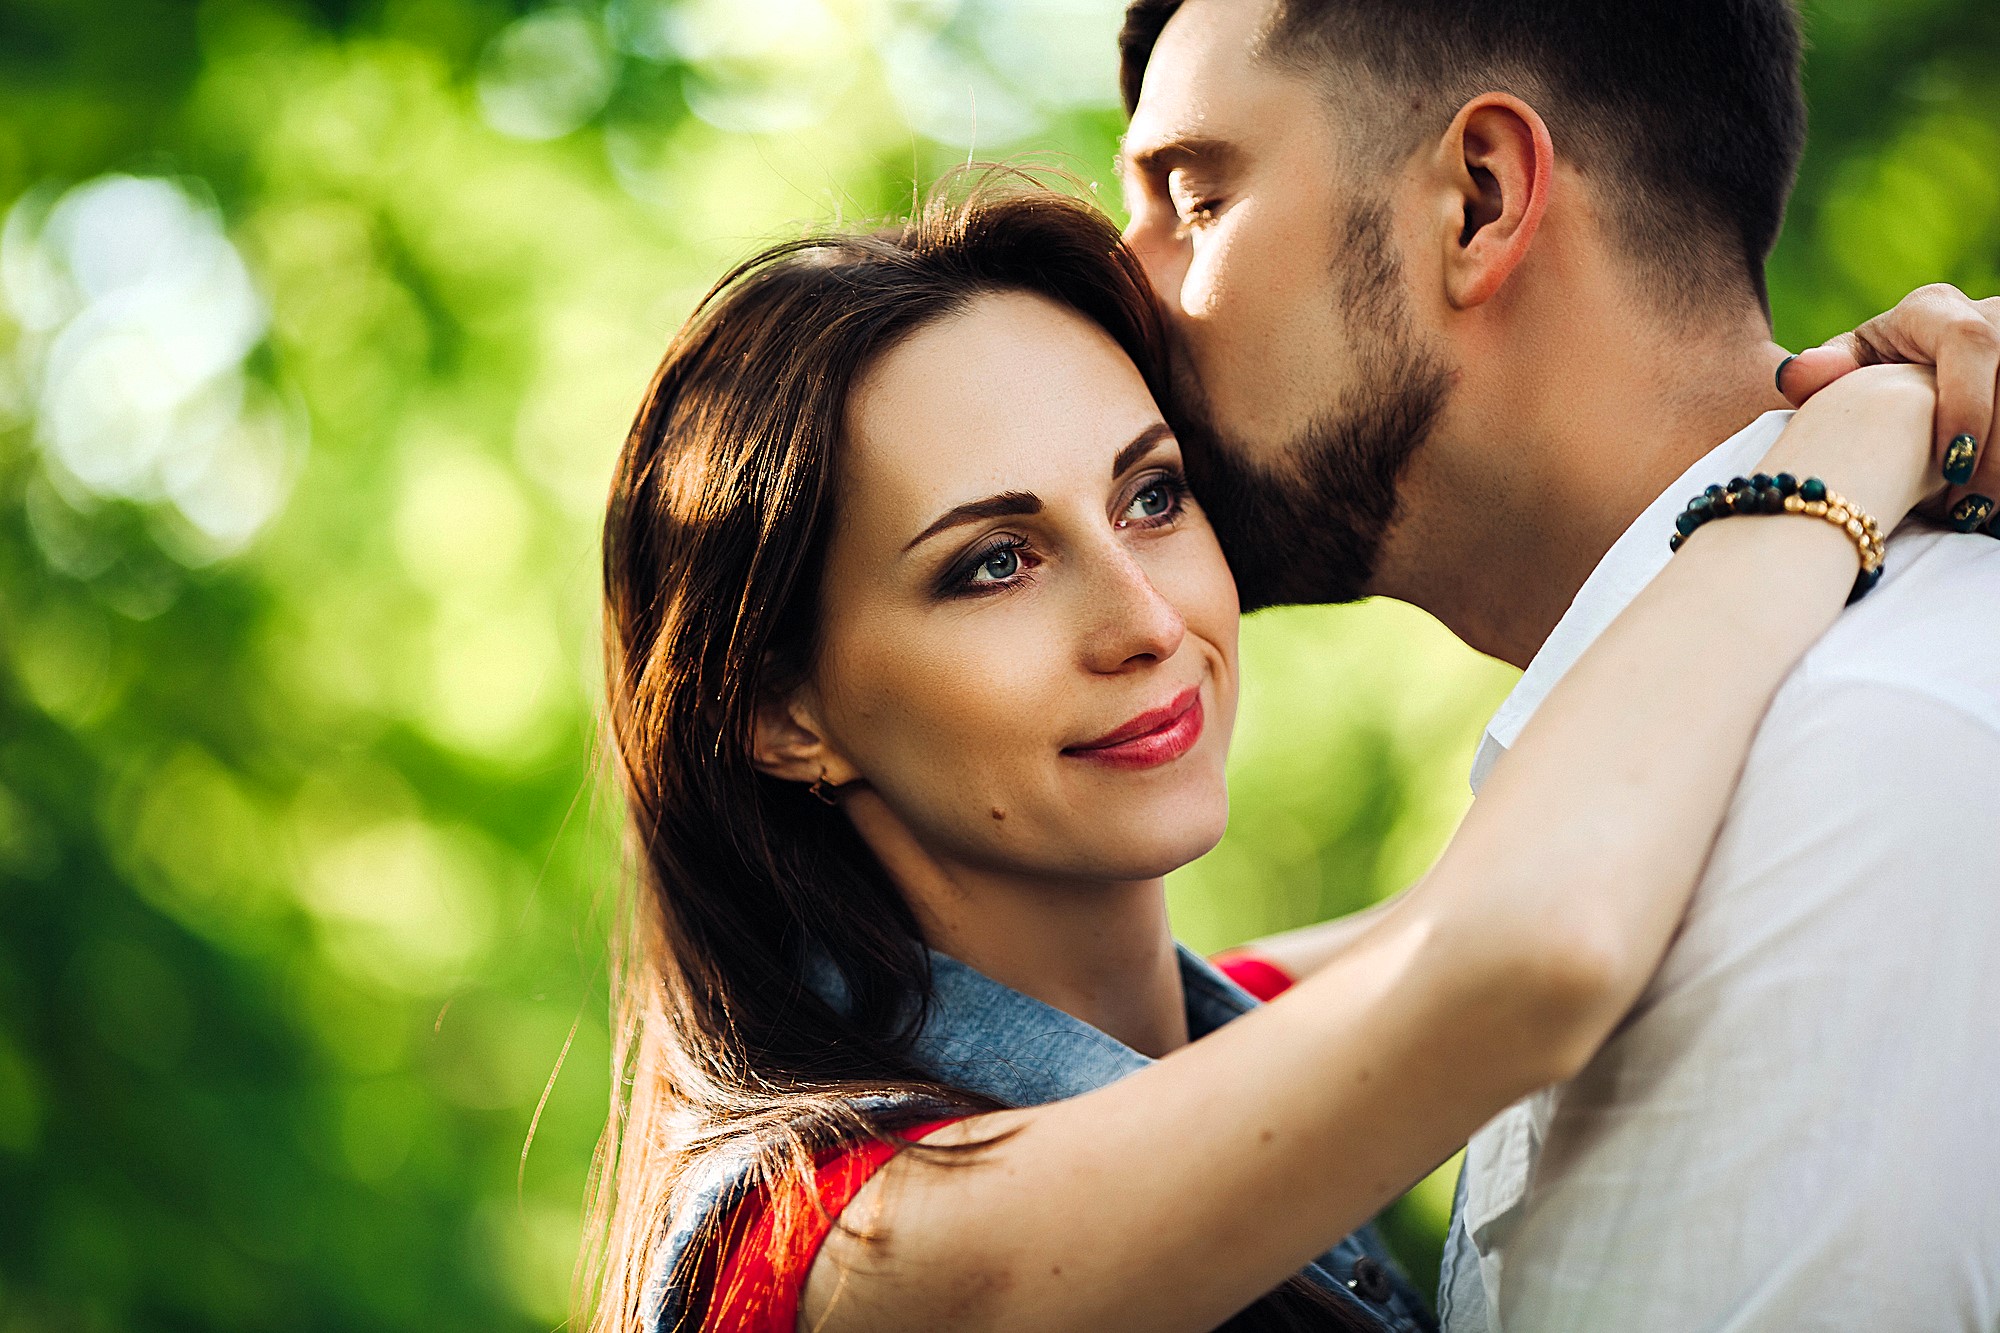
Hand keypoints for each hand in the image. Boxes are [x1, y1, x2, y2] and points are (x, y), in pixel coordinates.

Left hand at [1777, 284, 1999, 533]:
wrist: (1907, 376)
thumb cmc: (1869, 377)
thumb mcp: (1846, 371)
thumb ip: (1823, 375)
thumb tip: (1796, 375)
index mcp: (1932, 310)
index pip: (1969, 341)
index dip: (1968, 403)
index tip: (1952, 465)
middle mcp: (1988, 314)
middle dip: (1996, 453)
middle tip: (1964, 509)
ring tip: (1973, 514)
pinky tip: (1989, 506)